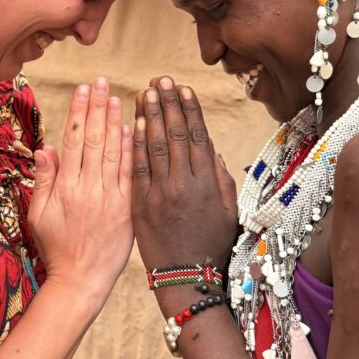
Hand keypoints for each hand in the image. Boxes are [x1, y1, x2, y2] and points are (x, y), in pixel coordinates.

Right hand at [28, 78, 132, 306]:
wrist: (81, 280)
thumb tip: (45, 148)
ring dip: (116, 122)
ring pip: (113, 152)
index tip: (83, 89)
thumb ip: (43, 180)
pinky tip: (136, 130)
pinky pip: (131, 174)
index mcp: (64, 186)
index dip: (79, 112)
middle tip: (102, 82)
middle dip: (97, 107)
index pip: (73, 140)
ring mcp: (108, 198)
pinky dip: (132, 151)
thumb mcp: (39, 214)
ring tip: (118, 97)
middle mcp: (87, 187)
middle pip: (93, 139)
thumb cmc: (57, 248)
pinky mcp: (126, 209)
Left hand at [132, 76, 237, 273]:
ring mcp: (159, 193)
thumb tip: (214, 151)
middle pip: (173, 134)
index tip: (183, 89)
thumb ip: (222, 180)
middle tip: (160, 80)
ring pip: (152, 146)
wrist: (186, 277)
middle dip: (166, 104)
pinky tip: (129, 125)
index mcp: (207, 183)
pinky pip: (135, 168)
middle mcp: (183, 183)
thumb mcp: (229, 212)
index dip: (189, 110)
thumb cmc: (212, 246)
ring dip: (147, 116)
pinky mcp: (140, 204)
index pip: (196, 136)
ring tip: (143, 93)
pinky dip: (132, 145)